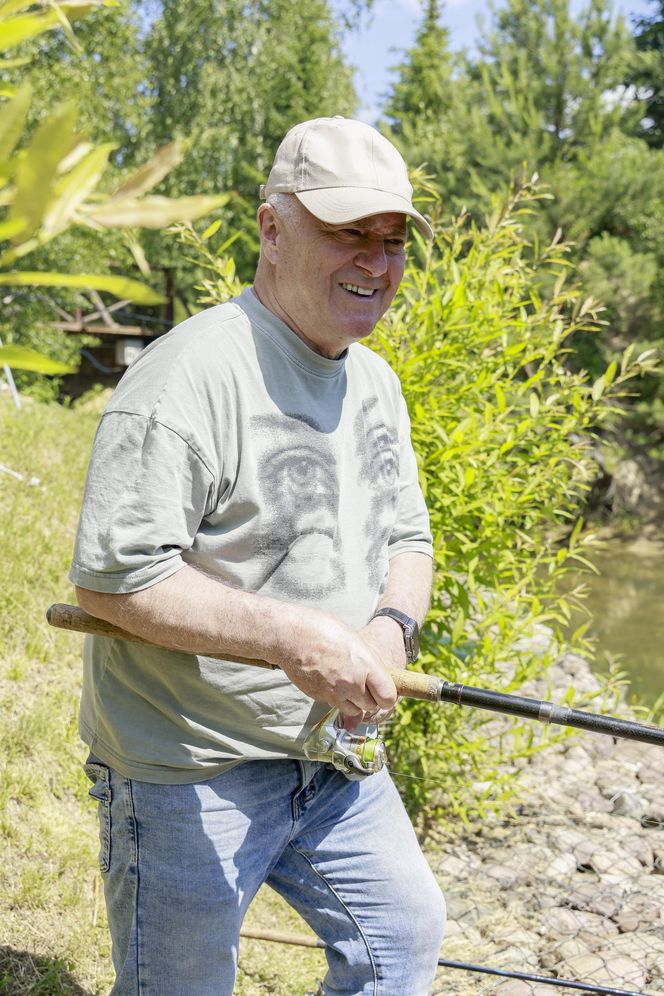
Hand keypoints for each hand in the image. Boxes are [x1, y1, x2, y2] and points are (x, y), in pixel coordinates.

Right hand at [277, 610, 396, 726]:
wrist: (289, 635)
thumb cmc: (322, 629)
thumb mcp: (354, 639)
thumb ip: (368, 662)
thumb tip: (376, 676)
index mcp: (364, 665)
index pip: (388, 697)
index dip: (388, 696)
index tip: (384, 691)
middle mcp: (350, 682)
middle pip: (371, 706)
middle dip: (371, 698)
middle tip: (364, 684)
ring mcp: (333, 692)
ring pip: (353, 710)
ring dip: (354, 702)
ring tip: (347, 683)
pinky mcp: (318, 697)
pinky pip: (334, 703)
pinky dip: (336, 697)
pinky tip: (329, 679)